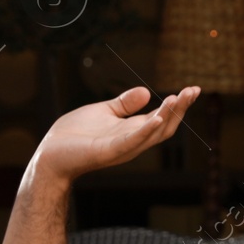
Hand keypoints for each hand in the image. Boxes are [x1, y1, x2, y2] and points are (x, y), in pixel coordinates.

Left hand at [33, 86, 199, 184]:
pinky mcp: (108, 151)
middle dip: (180, 108)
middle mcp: (132, 141)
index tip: (193, 89)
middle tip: (193, 90)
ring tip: (180, 98)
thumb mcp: (103, 111)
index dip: (178, 104)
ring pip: (153, 133)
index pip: (162, 118)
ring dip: (168, 115)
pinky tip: (157, 116)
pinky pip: (132, 141)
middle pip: (165, 126)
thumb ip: (124, 104)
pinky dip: (146, 130)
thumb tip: (145, 92)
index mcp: (132, 130)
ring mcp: (122, 147)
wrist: (50, 154)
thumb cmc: (74, 135)